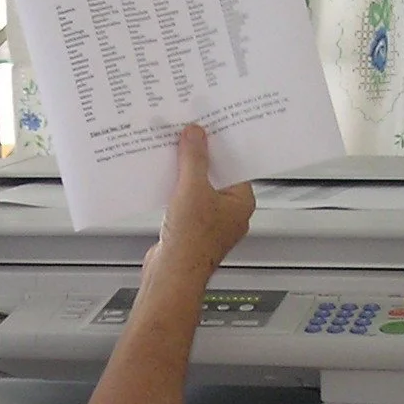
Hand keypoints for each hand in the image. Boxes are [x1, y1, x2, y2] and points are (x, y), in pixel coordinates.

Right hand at [153, 126, 255, 275]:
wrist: (171, 275)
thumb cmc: (192, 242)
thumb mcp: (193, 188)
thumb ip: (194, 158)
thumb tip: (196, 135)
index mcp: (241, 202)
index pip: (234, 164)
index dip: (219, 146)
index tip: (206, 129)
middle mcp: (229, 213)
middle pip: (215, 175)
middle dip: (199, 159)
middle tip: (186, 137)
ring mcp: (209, 223)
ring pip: (198, 189)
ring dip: (184, 175)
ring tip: (171, 156)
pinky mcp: (191, 230)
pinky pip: (184, 202)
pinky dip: (174, 191)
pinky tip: (162, 180)